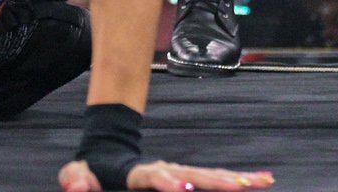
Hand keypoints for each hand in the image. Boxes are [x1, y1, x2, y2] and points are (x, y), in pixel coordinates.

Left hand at [60, 160, 273, 190]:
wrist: (106, 150)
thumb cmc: (90, 171)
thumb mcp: (76, 174)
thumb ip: (77, 180)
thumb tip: (78, 187)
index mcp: (134, 173)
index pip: (151, 176)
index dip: (165, 181)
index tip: (181, 186)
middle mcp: (162, 171)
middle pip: (190, 174)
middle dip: (212, 181)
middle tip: (238, 186)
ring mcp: (176, 174)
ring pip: (207, 176)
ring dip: (233, 179)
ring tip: (259, 181)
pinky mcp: (186, 179)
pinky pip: (212, 180)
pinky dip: (236, 180)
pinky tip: (260, 180)